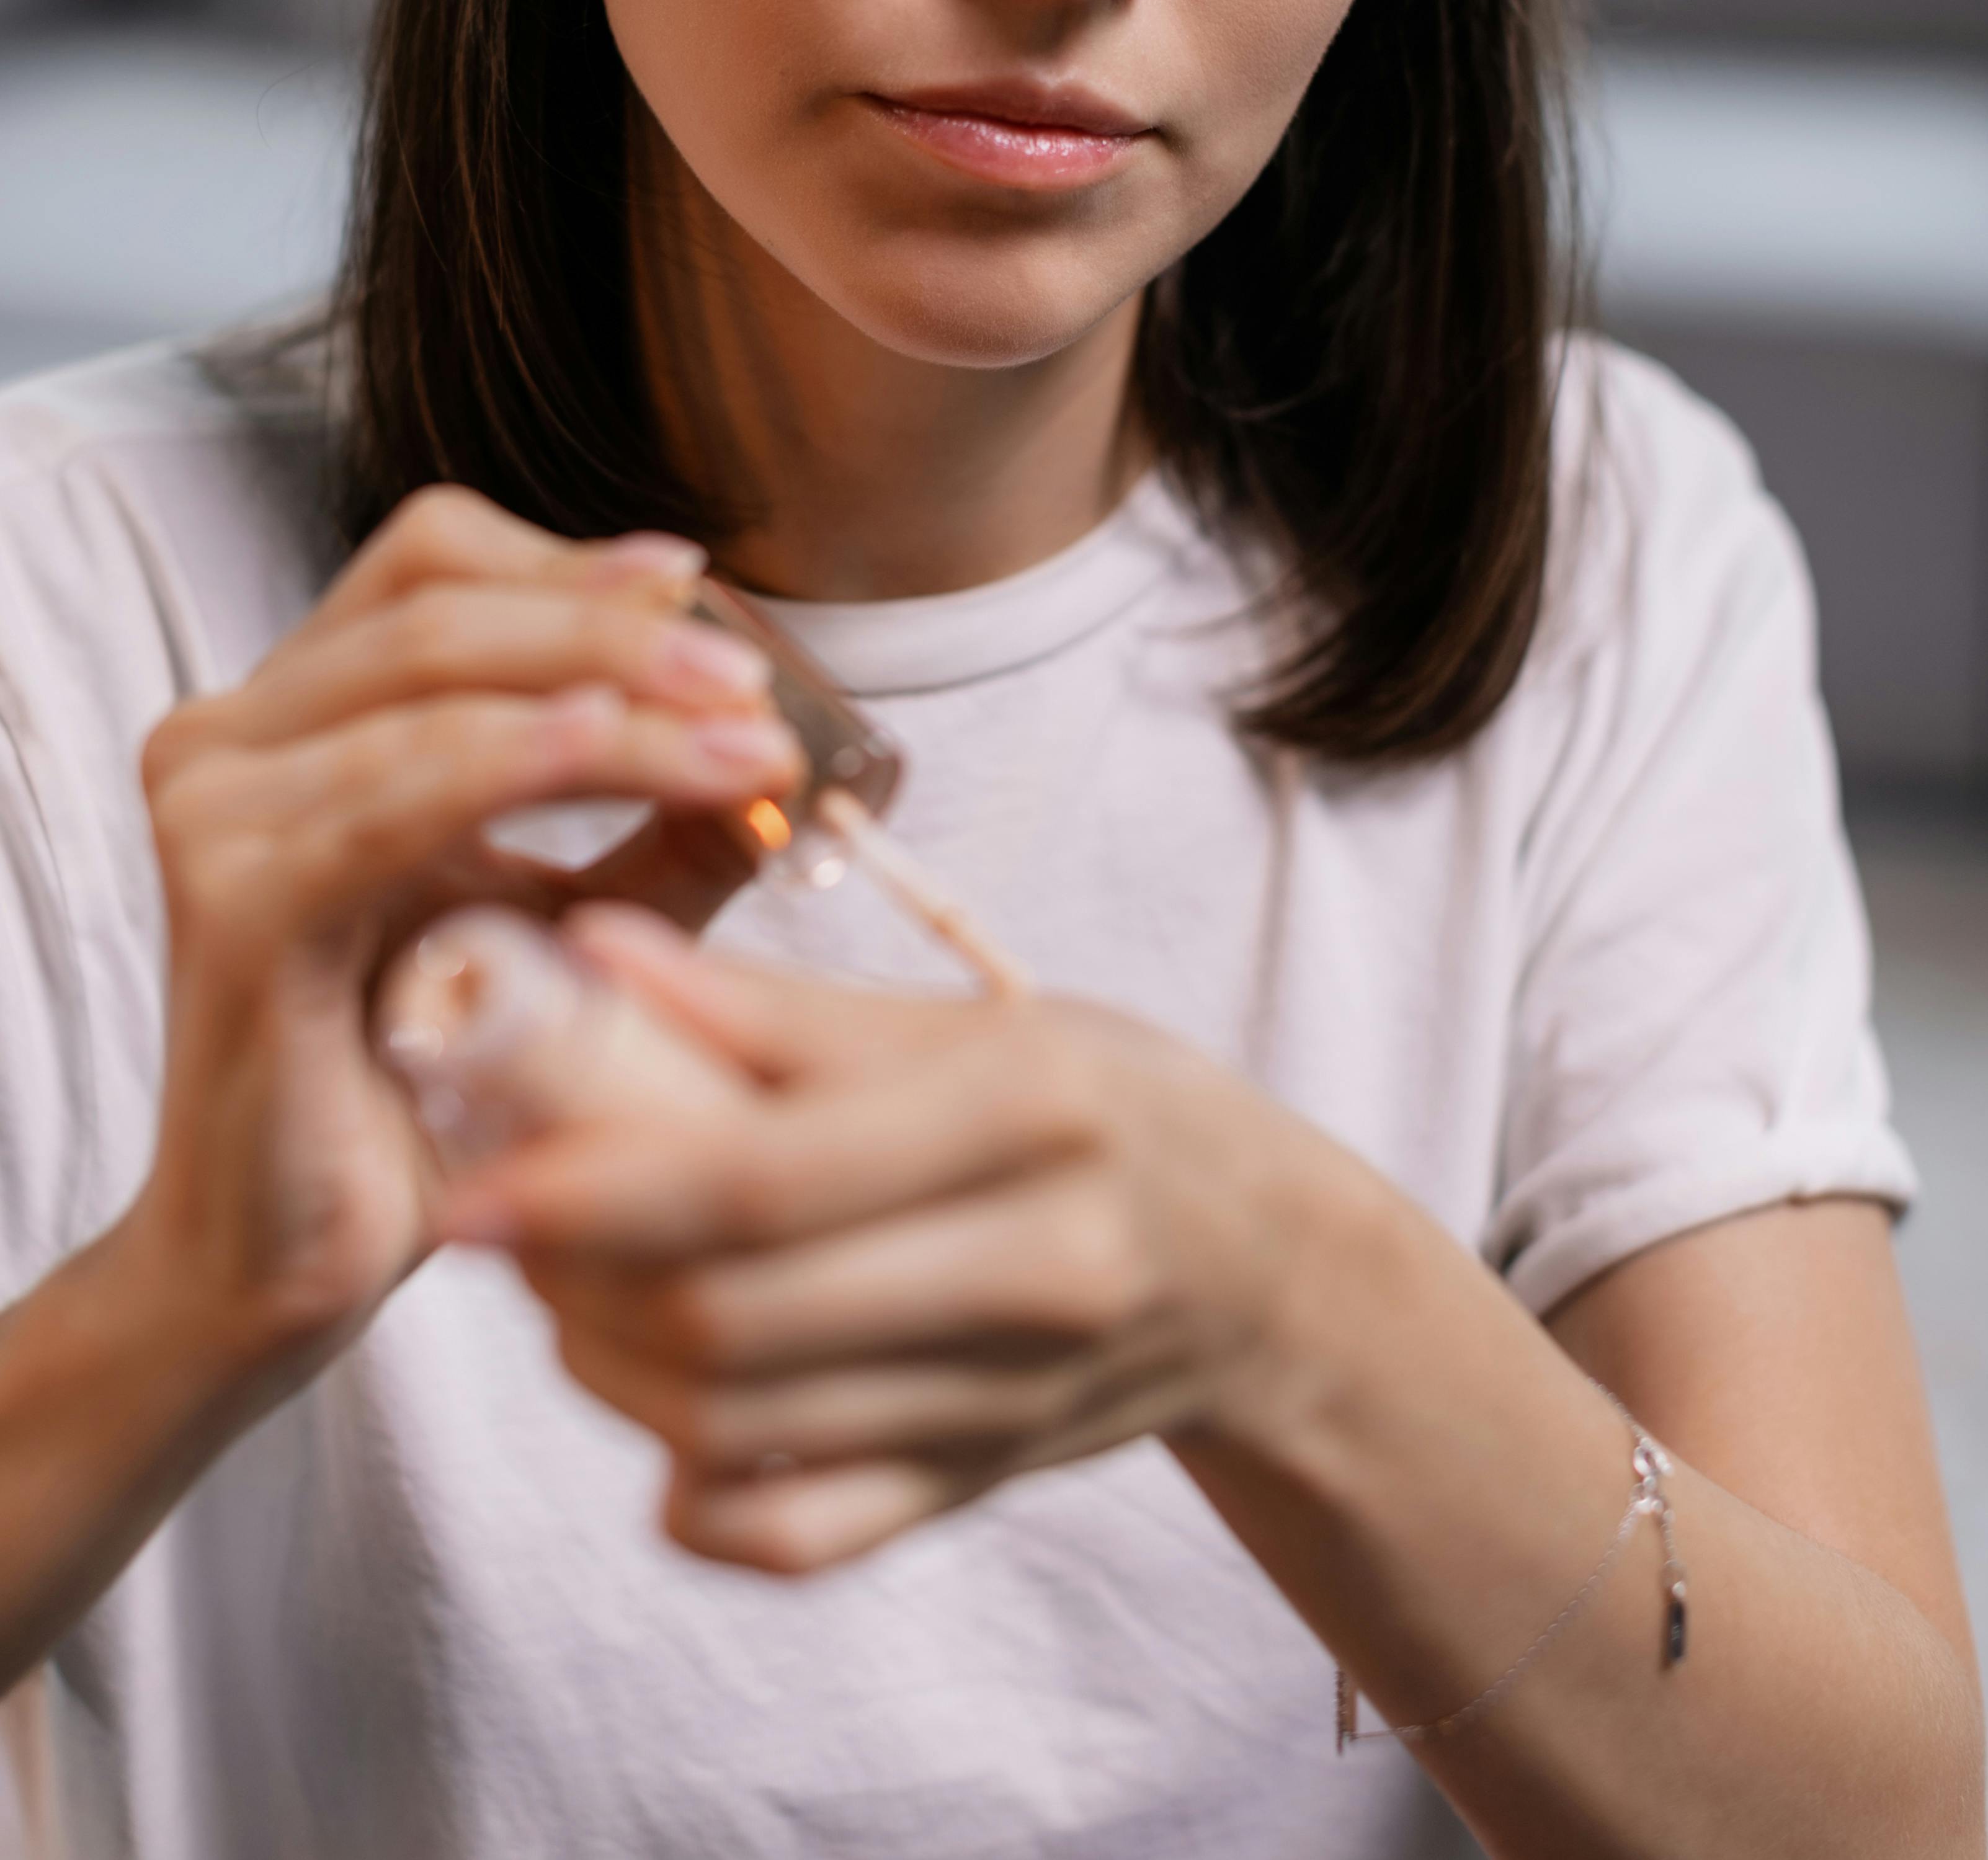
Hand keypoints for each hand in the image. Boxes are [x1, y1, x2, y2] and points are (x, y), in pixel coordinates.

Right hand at [131, 488, 803, 1392]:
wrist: (295, 1266)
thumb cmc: (425, 1088)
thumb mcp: (567, 925)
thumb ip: (660, 829)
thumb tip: (785, 745)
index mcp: (294, 716)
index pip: (430, 563)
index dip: (570, 564)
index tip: (706, 596)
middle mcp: (231, 738)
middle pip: (441, 601)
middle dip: (617, 629)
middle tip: (753, 682)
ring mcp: (216, 812)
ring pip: (435, 682)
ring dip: (611, 696)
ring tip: (743, 739)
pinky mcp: (235, 907)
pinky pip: (398, 795)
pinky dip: (524, 759)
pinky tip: (623, 752)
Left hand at [440, 906, 1327, 1572]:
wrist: (1265, 1267)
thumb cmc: (1107, 1105)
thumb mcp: (978, 1020)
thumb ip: (778, 1008)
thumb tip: (593, 952)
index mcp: (1028, 1112)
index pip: (763, 1174)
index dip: (590, 1183)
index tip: (471, 1175)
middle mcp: (1031, 1267)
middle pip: (731, 1317)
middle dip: (575, 1275)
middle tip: (502, 1213)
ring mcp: (1007, 1400)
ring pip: (735, 1430)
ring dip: (606, 1363)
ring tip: (561, 1283)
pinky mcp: (977, 1490)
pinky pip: (793, 1535)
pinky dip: (689, 1491)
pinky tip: (653, 1404)